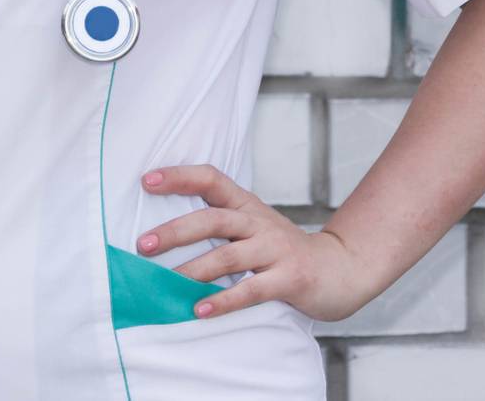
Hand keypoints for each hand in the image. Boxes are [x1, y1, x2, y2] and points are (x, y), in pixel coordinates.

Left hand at [136, 164, 370, 321]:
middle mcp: (259, 222)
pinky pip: (251, 290)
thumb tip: (161, 232)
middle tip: (143, 245)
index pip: (211, 179)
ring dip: (193, 270)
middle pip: (213, 218)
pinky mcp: (290, 278)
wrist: (341, 268)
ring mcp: (276, 249)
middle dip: (175, 231)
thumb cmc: (282, 250)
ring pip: (228, 255)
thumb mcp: (252, 227)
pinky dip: (224, 300)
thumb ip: (218, 223)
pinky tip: (199, 308)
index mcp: (246, 205)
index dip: (180, 176)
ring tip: (164, 283)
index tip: (146, 180)